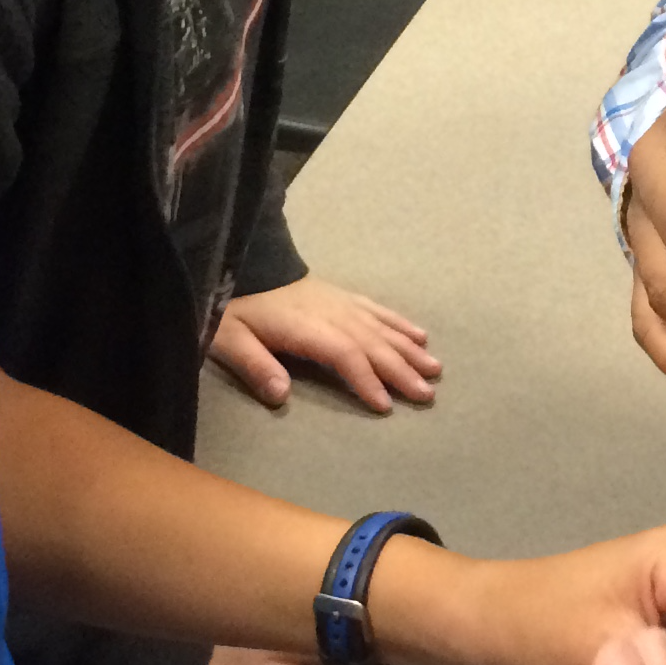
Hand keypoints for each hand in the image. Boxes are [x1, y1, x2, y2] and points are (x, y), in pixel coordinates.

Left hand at [211, 278, 440, 414]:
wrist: (244, 260)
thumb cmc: (234, 306)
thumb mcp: (229, 338)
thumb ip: (255, 366)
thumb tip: (281, 396)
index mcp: (306, 327)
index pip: (344, 355)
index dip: (365, 379)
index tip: (385, 405)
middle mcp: (332, 314)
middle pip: (372, 344)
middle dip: (401, 370)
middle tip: (427, 395)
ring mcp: (342, 303)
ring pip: (382, 328)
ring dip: (410, 350)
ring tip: (435, 369)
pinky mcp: (344, 296)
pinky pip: (379, 311)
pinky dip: (401, 324)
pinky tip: (420, 336)